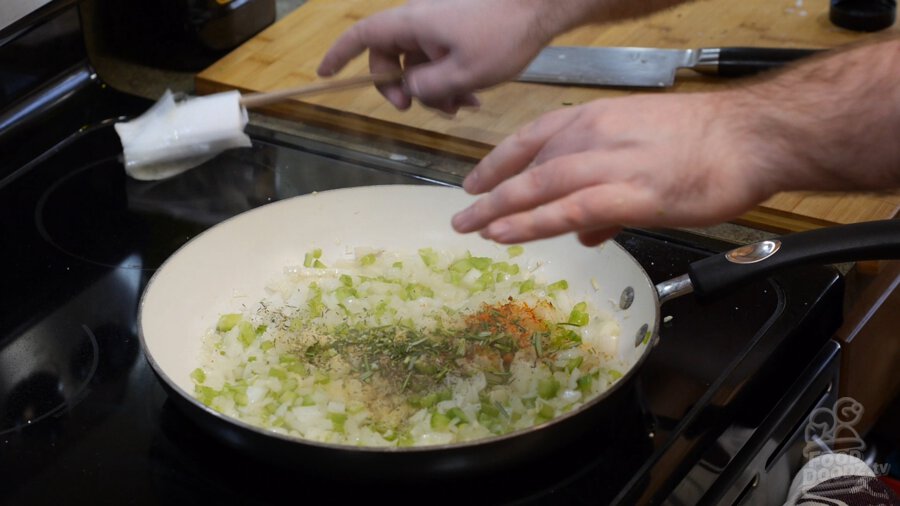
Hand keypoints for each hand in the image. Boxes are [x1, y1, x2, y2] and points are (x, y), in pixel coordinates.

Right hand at [317, 0, 553, 113]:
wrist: (541, 5)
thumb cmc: (503, 34)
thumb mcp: (462, 73)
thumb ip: (427, 87)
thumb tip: (409, 90)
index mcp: (412, 24)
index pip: (363, 36)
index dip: (339, 54)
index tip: (324, 73)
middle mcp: (420, 21)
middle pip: (391, 57)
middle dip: (401, 88)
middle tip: (415, 110)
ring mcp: (440, 26)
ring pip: (420, 64)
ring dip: (433, 91)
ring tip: (461, 108)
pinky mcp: (458, 31)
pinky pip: (441, 59)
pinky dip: (451, 81)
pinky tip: (473, 98)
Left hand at [451, 91, 783, 245]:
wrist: (752, 136)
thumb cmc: (704, 140)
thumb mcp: (644, 150)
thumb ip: (606, 189)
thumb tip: (585, 231)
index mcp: (595, 118)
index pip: (532, 137)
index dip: (498, 161)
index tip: (475, 181)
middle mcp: (594, 135)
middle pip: (527, 166)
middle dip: (489, 193)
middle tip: (463, 215)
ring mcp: (609, 164)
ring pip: (539, 187)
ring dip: (500, 210)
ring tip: (472, 229)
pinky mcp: (630, 194)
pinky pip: (568, 210)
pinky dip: (532, 223)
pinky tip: (507, 234)